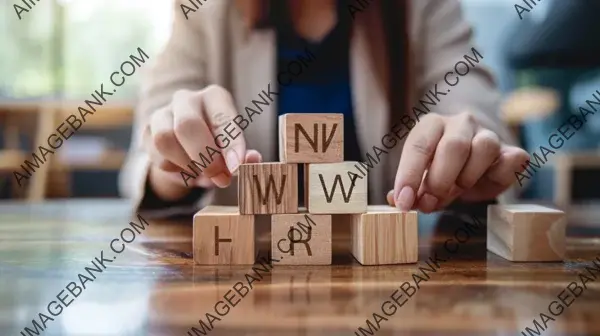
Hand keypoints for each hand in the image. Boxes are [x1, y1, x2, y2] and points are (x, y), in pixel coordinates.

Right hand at [144, 85, 261, 195]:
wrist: (189, 147)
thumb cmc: (219, 145)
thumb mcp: (235, 150)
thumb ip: (244, 156)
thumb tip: (252, 160)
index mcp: (215, 97)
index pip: (222, 118)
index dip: (231, 144)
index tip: (238, 167)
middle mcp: (186, 99)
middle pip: (187, 125)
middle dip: (205, 158)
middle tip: (221, 178)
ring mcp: (162, 112)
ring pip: (165, 140)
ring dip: (188, 165)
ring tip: (202, 173)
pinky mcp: (147, 131)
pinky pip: (158, 157)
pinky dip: (176, 170)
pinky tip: (187, 168)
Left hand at [387, 112, 528, 212]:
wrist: (473, 168)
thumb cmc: (440, 172)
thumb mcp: (420, 180)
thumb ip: (408, 190)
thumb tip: (396, 199)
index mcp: (431, 125)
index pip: (419, 145)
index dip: (410, 175)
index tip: (405, 202)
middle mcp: (460, 123)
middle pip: (454, 146)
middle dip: (440, 181)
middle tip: (431, 202)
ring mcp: (488, 134)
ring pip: (484, 147)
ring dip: (467, 178)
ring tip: (458, 190)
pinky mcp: (511, 150)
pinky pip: (511, 159)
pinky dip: (498, 176)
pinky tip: (486, 182)